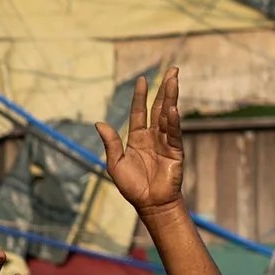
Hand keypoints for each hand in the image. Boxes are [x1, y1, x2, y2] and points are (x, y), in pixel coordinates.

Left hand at [96, 67, 183, 217]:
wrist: (149, 204)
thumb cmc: (132, 186)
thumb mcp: (115, 164)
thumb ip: (111, 143)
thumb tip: (99, 123)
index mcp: (137, 138)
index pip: (139, 111)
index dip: (140, 95)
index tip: (142, 79)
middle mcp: (153, 136)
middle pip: (158, 107)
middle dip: (164, 88)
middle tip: (172, 70)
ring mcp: (165, 142)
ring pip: (168, 115)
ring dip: (171, 97)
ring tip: (174, 79)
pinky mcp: (175, 151)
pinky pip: (174, 133)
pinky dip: (172, 121)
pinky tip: (172, 109)